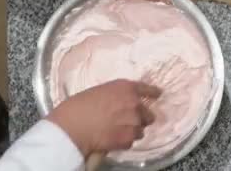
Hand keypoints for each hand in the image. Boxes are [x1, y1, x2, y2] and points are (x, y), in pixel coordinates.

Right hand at [46, 79, 160, 156]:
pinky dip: (124, 141)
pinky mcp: (129, 139)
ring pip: (141, 129)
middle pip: (148, 113)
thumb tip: (120, 102)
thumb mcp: (99, 91)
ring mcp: (134, 123)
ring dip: (132, 130)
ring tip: (115, 131)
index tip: (158, 95)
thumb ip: (115, 95)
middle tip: (125, 120)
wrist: (72, 127)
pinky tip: (111, 139)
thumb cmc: (78, 106)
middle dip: (140, 117)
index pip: (147, 90)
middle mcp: (134, 104)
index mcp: (126, 88)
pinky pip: (131, 141)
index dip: (153, 93)